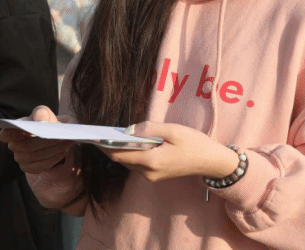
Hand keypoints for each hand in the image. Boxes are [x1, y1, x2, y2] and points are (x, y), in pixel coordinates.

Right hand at [0, 105, 75, 173]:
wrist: (55, 136)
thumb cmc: (47, 122)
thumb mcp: (46, 113)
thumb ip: (41, 113)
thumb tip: (39, 121)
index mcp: (14, 130)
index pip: (5, 134)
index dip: (12, 133)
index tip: (28, 129)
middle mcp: (14, 146)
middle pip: (25, 146)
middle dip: (45, 141)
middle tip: (62, 136)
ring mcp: (20, 158)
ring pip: (34, 157)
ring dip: (52, 150)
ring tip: (66, 142)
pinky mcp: (29, 168)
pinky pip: (40, 166)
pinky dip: (53, 158)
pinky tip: (63, 151)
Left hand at [100, 122, 239, 182]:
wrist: (211, 161)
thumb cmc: (194, 143)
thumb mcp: (173, 130)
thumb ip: (149, 129)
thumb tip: (128, 130)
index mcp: (151, 161)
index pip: (119, 154)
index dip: (104, 146)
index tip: (93, 136)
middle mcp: (148, 173)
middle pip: (121, 160)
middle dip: (109, 148)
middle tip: (97, 134)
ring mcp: (152, 176)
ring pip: (127, 163)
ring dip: (118, 151)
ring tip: (107, 136)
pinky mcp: (155, 176)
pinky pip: (136, 164)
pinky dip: (128, 154)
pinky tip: (125, 143)